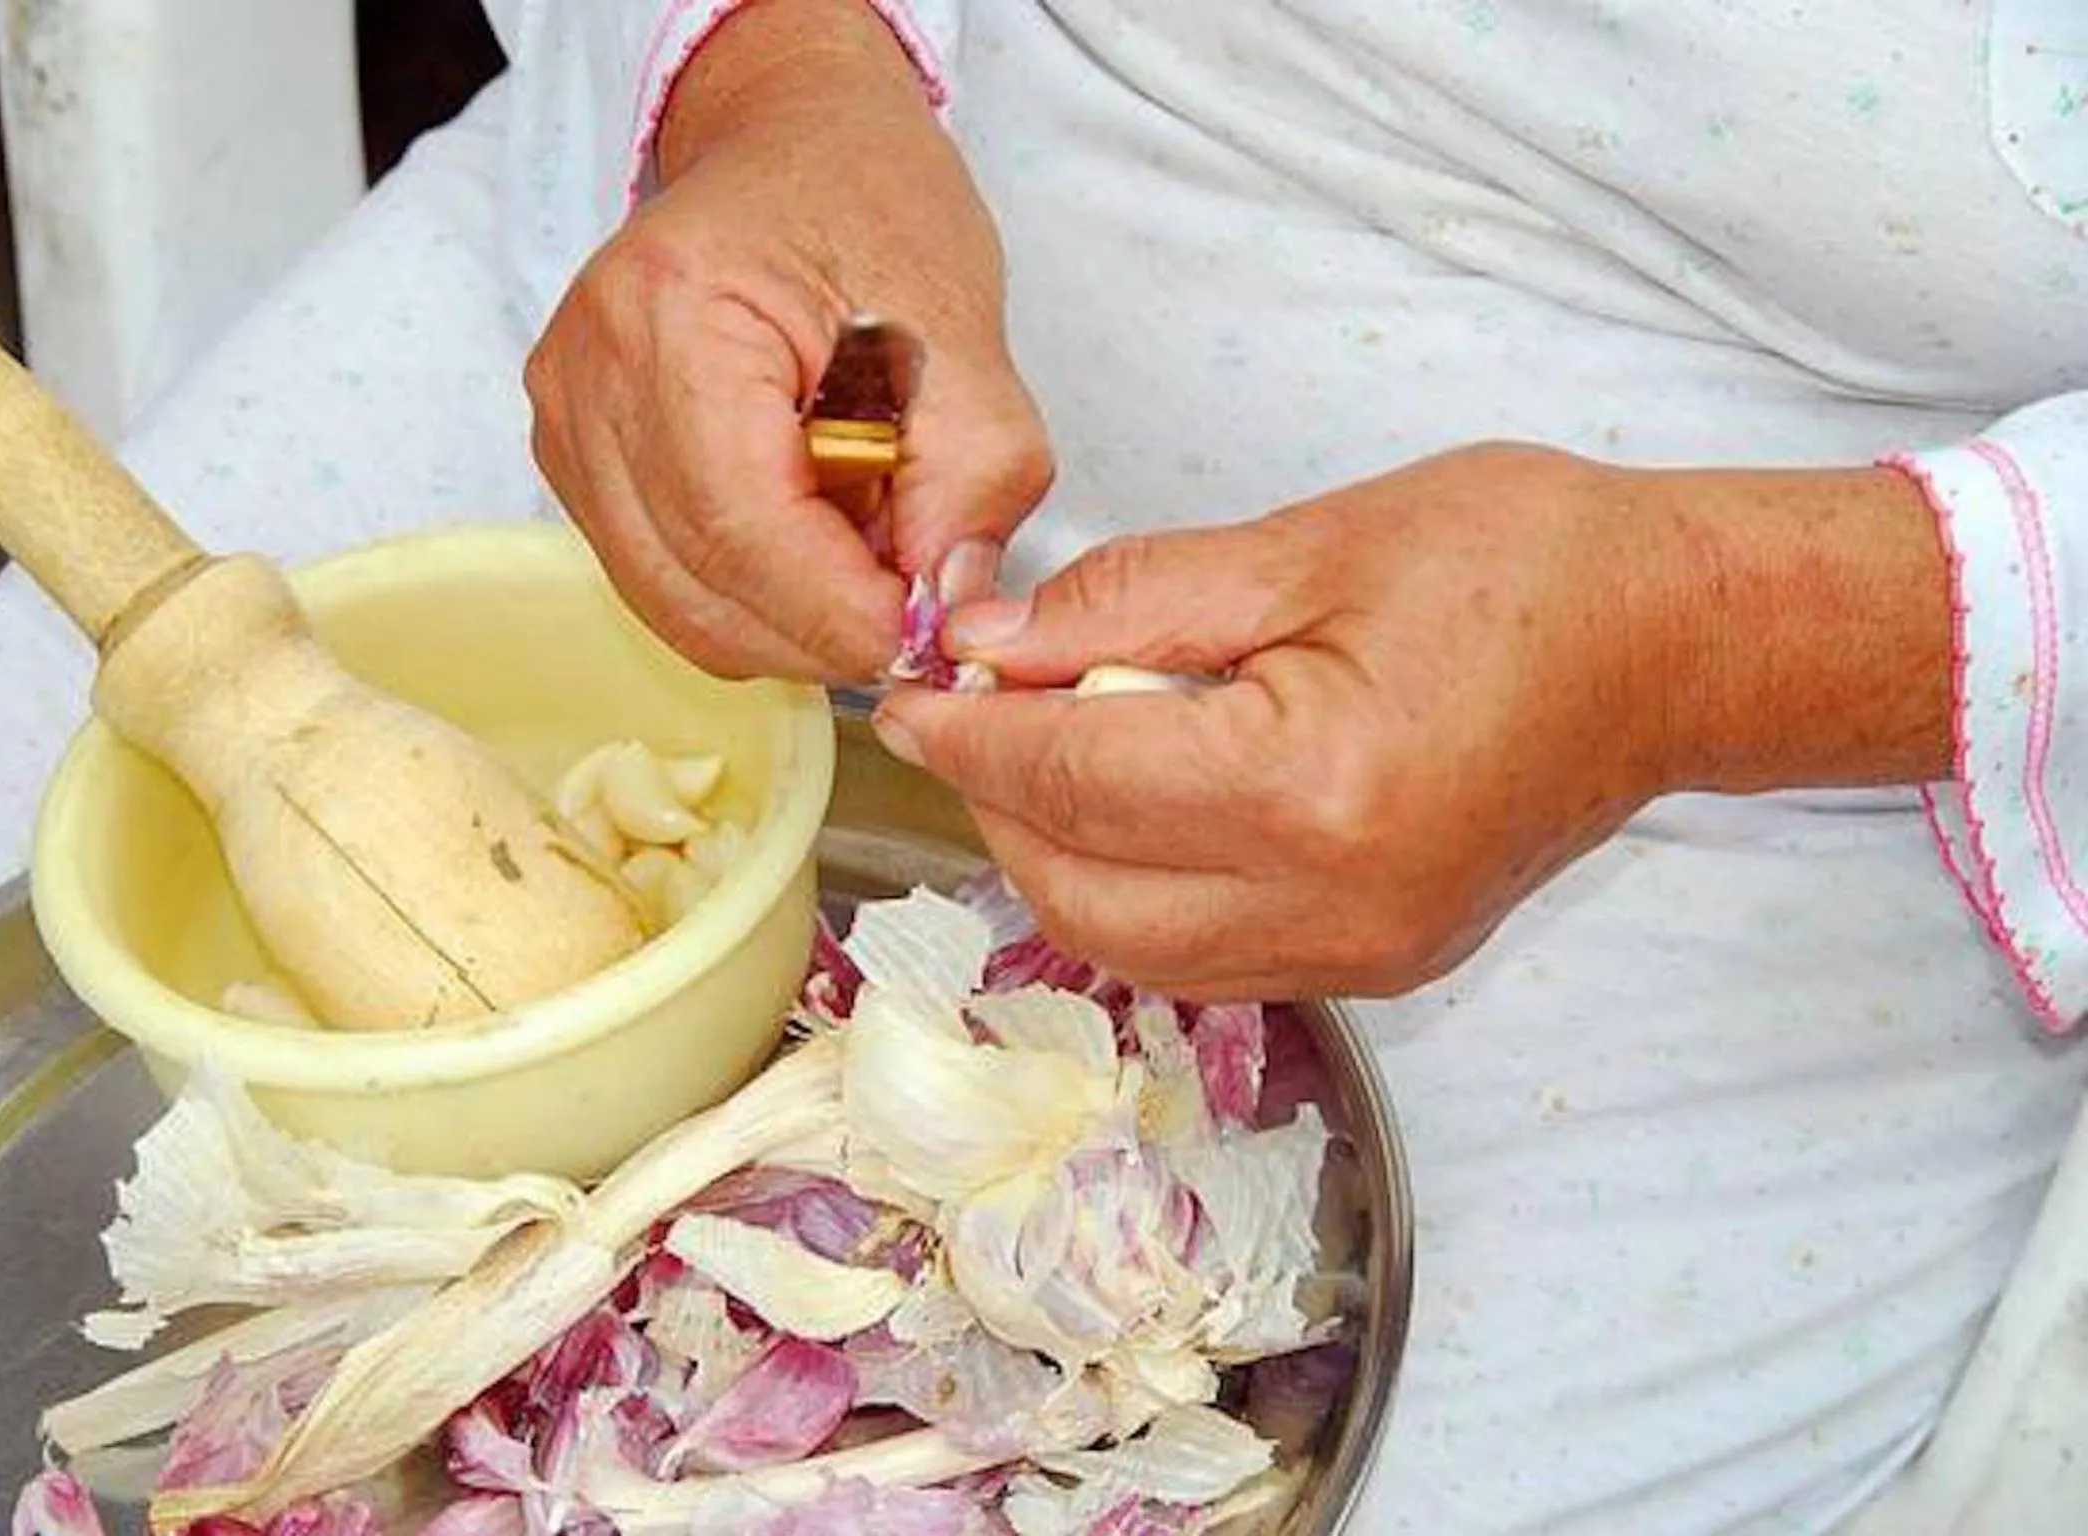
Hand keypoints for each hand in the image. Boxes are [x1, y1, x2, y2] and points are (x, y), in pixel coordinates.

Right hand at [526, 0, 1049, 682]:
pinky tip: (813, 544)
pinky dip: (749, 595)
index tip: (927, 635)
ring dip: (787, 620)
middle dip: (821, 628)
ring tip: (867, 557)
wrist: (791, 144)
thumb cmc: (868, 205)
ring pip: (676, 606)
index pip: (742, 527)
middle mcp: (587, 373)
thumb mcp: (965, 335)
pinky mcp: (576, 462)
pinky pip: (663, 583)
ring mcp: (566, 422)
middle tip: (916, 613)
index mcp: (672, 313)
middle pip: (698, 585)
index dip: (840, 611)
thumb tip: (948, 617)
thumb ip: (972, 484)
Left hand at [871, 443, 1952, 998]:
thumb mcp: (1308, 543)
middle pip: (1079, 891)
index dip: (969, 731)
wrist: (1674, 645)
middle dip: (996, 801)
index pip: (1075, 781)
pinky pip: (1200, 957)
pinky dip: (1132, 890)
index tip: (909, 683)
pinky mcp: (1379, 968)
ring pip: (1128, 947)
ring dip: (1054, 856)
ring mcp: (1359, 957)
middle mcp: (1332, 908)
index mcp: (1314, 788)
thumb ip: (1127, 600)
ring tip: (1044, 748)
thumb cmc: (1519, 563)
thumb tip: (986, 647)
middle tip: (968, 707)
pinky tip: (1130, 803)